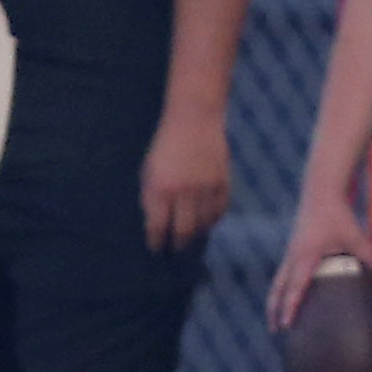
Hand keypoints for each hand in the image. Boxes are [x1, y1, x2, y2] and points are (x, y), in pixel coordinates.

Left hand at [141, 110, 231, 250]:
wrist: (193, 120)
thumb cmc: (165, 146)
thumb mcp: (148, 170)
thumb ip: (150, 197)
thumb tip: (154, 224)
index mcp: (160, 187)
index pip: (158, 226)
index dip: (157, 242)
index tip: (156, 249)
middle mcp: (183, 191)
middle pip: (183, 231)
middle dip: (178, 245)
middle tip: (175, 251)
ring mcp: (205, 188)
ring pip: (203, 225)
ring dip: (196, 235)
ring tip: (191, 239)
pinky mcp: (222, 183)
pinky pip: (218, 212)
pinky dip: (211, 220)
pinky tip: (205, 222)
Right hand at [268, 193, 371, 328]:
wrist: (321, 190)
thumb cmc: (337, 213)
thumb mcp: (355, 236)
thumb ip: (371, 256)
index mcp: (304, 257)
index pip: (294, 288)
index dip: (289, 308)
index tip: (285, 326)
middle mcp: (293, 256)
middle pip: (278, 287)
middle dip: (274, 309)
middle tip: (275, 329)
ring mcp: (291, 251)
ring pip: (278, 280)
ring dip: (275, 298)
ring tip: (276, 316)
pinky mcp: (294, 246)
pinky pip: (284, 272)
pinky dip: (282, 286)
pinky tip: (289, 293)